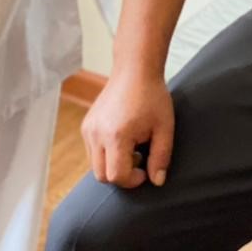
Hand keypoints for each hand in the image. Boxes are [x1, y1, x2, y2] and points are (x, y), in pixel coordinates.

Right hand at [81, 71, 174, 188]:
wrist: (135, 69)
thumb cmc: (152, 96)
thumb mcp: (164, 127)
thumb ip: (161, 157)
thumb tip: (157, 181)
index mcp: (116, 135)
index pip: (117, 176)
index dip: (132, 180)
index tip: (145, 171)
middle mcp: (97, 133)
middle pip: (101, 176)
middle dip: (121, 175)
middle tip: (139, 159)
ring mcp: (88, 129)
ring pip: (95, 165)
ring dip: (112, 164)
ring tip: (131, 147)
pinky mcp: (86, 125)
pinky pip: (92, 151)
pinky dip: (105, 154)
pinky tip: (122, 139)